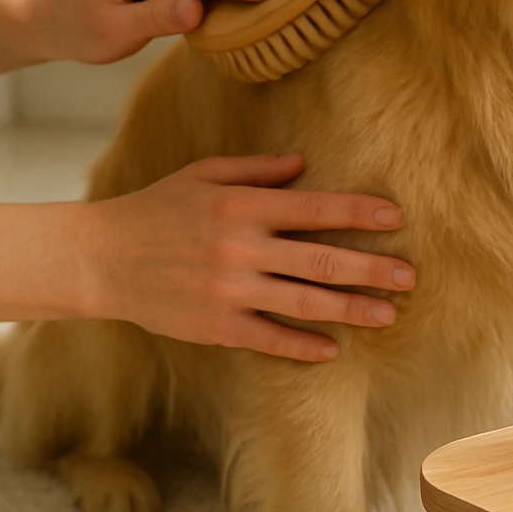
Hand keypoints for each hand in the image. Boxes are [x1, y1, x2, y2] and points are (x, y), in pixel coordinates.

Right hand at [83, 153, 414, 361]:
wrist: (102, 258)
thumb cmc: (156, 209)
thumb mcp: (203, 175)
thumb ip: (256, 170)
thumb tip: (303, 162)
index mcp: (241, 207)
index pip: (314, 208)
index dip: (359, 213)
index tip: (395, 218)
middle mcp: (241, 248)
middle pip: (321, 260)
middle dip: (371, 268)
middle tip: (410, 276)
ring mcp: (230, 291)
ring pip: (305, 303)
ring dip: (351, 310)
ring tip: (387, 315)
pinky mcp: (216, 326)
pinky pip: (269, 339)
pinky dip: (302, 345)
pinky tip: (332, 349)